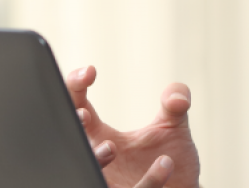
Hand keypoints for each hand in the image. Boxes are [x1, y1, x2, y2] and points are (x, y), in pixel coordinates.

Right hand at [65, 66, 199, 187]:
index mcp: (100, 135)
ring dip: (96, 159)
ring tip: (112, 146)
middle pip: (71, 138)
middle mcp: (99, 159)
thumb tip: (177, 97)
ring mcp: (109, 182)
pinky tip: (166, 163)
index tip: (90, 71)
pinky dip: (148, 181)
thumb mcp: (173, 126)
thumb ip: (177, 102)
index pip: (77, 105)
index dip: (75, 85)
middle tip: (82, 113)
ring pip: (93, 172)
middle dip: (72, 126)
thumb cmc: (170, 159)